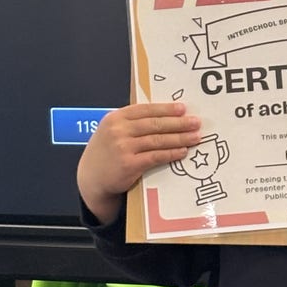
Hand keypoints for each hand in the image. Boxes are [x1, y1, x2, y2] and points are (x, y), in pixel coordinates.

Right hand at [77, 102, 201, 224]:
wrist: (91, 178)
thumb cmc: (105, 153)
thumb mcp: (111, 130)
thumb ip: (131, 122)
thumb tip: (164, 116)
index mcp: (115, 118)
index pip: (145, 109)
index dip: (166, 109)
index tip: (182, 109)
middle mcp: (118, 130)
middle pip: (155, 124)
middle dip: (178, 123)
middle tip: (196, 122)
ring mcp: (123, 147)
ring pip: (158, 140)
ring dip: (179, 138)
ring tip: (195, 137)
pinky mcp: (129, 164)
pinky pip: (155, 156)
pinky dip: (171, 153)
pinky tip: (182, 151)